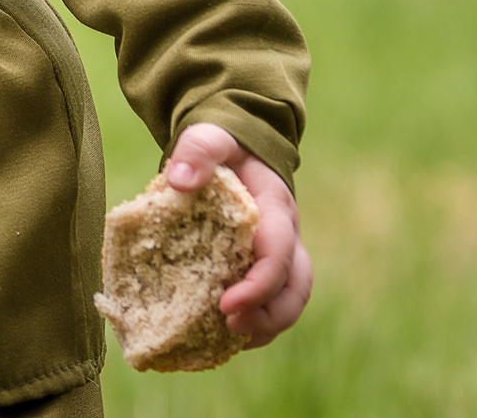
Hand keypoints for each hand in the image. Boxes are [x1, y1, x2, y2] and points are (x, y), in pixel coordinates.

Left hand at [163, 123, 312, 346]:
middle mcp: (286, 236)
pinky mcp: (264, 266)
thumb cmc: (222, 146)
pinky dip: (256, 321)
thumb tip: (180, 180)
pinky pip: (272, 301)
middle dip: (269, 314)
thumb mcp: (209, 138)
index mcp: (275, 208)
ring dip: (266, 324)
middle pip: (296, 287)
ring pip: (290, 300)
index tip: (227, 304)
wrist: (236, 149)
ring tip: (228, 338)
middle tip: (231, 327)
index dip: (259, 284)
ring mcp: (280, 254)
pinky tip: (223, 334)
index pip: (279, 253)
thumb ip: (197, 152)